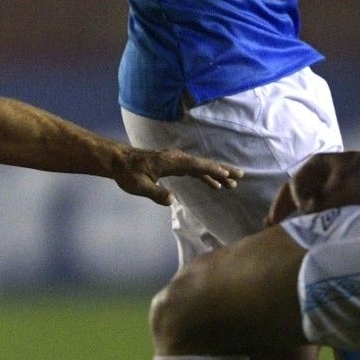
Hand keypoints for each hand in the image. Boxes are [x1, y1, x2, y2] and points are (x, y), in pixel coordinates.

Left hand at [113, 148, 241, 206]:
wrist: (119, 161)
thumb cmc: (128, 173)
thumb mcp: (139, 186)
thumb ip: (156, 193)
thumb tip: (171, 201)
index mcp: (172, 161)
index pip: (197, 166)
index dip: (213, 171)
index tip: (228, 176)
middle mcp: (177, 158)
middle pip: (204, 164)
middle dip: (222, 170)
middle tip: (240, 176)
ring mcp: (176, 160)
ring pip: (201, 167)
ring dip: (217, 174)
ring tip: (233, 183)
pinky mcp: (174, 164)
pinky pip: (194, 170)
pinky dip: (205, 176)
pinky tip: (213, 184)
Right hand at [266, 148, 359, 225]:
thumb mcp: (341, 187)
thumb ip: (322, 200)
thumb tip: (306, 213)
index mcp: (315, 166)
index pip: (295, 183)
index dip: (295, 198)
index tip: (303, 210)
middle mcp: (315, 174)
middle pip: (293, 191)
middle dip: (281, 207)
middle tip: (268, 223)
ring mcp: (324, 184)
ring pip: (302, 199)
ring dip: (291, 211)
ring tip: (277, 227)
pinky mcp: (334, 194)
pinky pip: (315, 205)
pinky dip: (307, 215)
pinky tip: (301, 225)